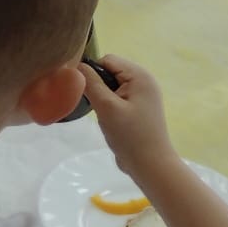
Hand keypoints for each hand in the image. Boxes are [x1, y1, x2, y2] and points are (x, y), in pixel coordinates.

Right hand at [83, 54, 181, 185]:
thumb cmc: (130, 135)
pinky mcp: (140, 108)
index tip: (86, 92)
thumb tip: (76, 65)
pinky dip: (110, 106)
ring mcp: (143, 95)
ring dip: (104, 98)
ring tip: (106, 116)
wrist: (151, 166)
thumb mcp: (106, 107)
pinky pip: (118, 97)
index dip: (93, 73)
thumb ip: (90, 83)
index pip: (107, 60)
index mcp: (140, 76)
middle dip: (99, 86)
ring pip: (112, 85)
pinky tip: (112, 121)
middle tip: (98, 107)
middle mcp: (144, 81)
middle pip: (110, 71)